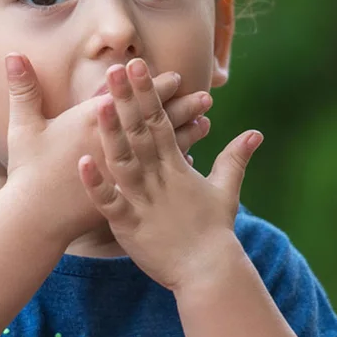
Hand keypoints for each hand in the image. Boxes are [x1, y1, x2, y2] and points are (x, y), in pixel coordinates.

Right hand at [2, 53, 212, 239]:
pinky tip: (192, 160)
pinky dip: (174, 167)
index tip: (176, 76)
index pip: (131, 98)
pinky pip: (160, 175)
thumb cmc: (28, 171)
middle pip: (154, 120)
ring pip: (162, 147)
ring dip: (186, 134)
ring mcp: (124, 171)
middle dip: (181, 107)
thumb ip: (23, 89)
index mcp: (93, 123)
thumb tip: (12, 54)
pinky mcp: (129, 193)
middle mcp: (115, 144)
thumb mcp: (23, 126)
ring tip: (207, 123)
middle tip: (205, 96)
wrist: (35, 220)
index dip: (154, 86)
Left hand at [76, 58, 263, 290]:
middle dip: (128, 99)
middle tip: (116, 67)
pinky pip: (110, 202)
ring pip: (124, 160)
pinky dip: (96, 183)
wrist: (209, 271)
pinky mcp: (129, 224)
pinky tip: (81, 162)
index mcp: (176, 166)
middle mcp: (159, 177)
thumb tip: (255, 133)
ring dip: (111, 133)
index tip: (137, 64)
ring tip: (97, 104)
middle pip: (141, 132)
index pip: (160, 121)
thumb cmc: (214, 231)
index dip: (148, 92)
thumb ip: (235, 158)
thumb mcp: (226, 190)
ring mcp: (143, 200)